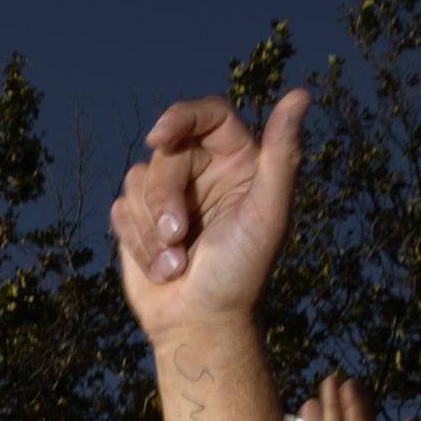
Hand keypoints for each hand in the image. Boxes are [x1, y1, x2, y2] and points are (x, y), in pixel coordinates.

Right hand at [112, 88, 310, 337]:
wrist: (200, 326)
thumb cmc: (241, 273)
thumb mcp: (268, 213)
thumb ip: (283, 155)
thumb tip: (301, 95)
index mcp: (239, 162)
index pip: (207, 115)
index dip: (180, 118)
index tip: (160, 138)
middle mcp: (203, 173)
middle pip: (165, 153)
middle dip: (164, 196)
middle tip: (178, 235)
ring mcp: (169, 196)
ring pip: (136, 180)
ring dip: (151, 229)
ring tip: (176, 263)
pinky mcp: (138, 221)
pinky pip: (119, 209)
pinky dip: (137, 243)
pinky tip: (162, 269)